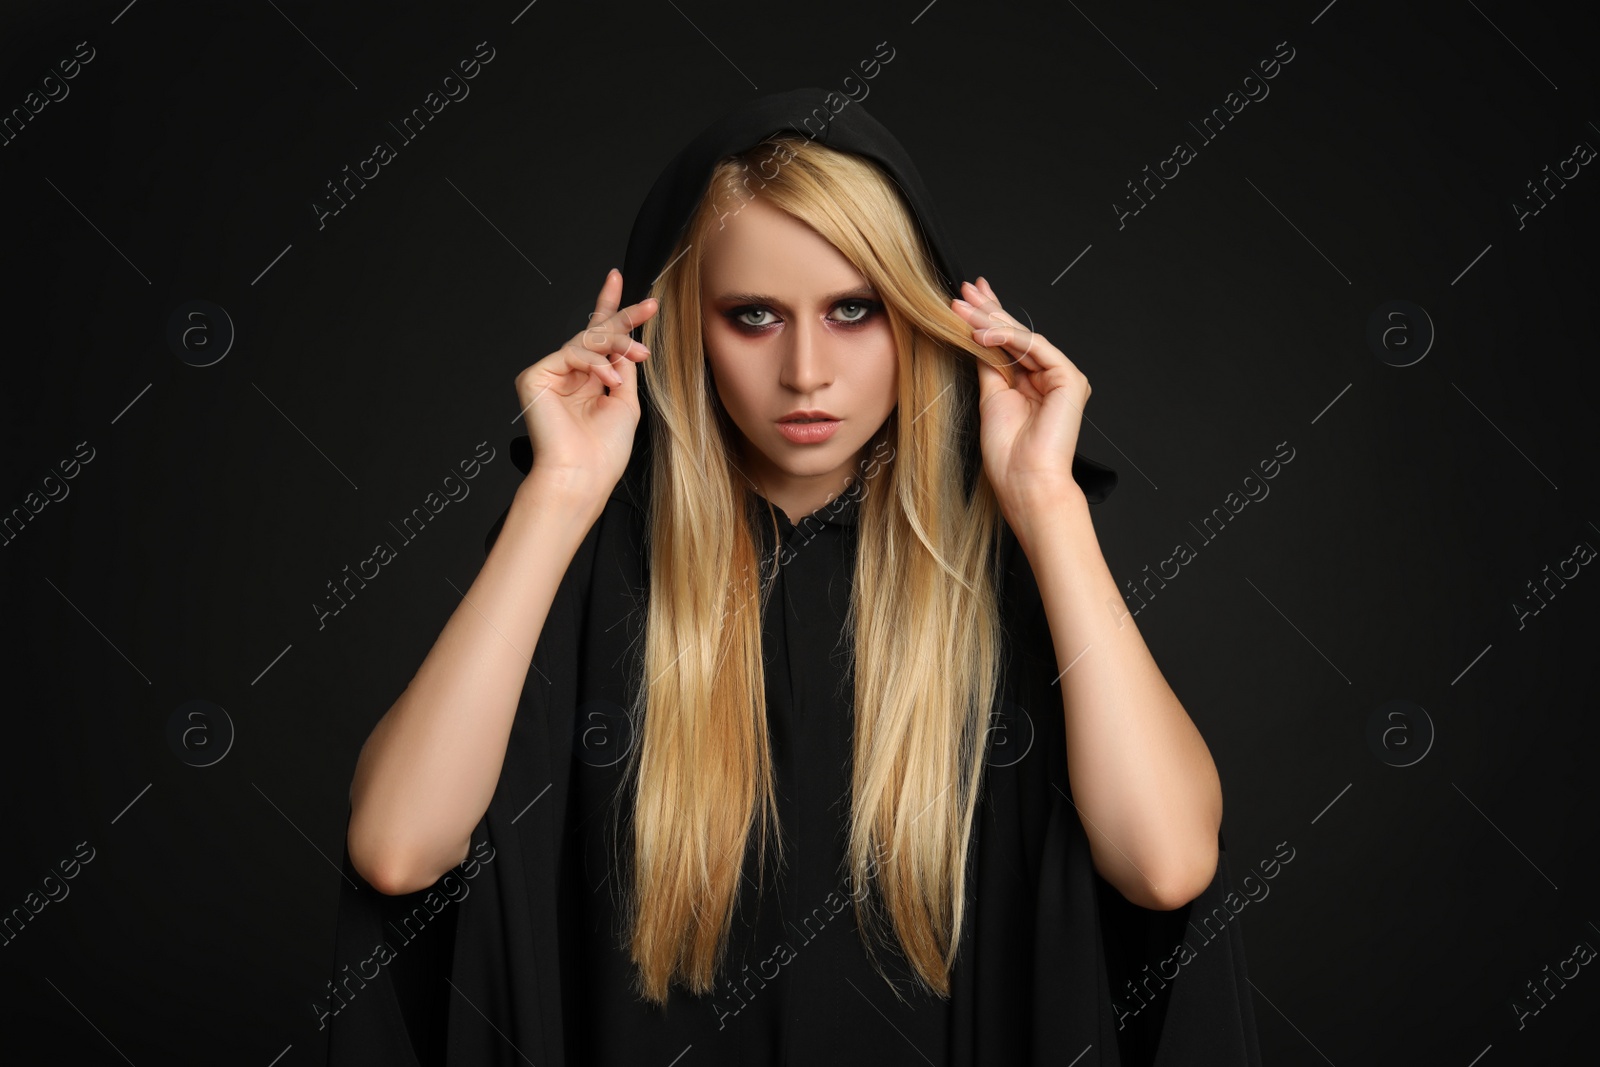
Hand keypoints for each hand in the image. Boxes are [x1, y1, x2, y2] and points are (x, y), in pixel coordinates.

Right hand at [514, 268, 658, 496]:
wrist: (582, 474)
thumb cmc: (603, 451)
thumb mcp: (626, 401)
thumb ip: (623, 367)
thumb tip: (625, 342)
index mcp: (590, 381)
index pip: (600, 339)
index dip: (611, 309)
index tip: (620, 281)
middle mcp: (569, 375)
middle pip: (594, 332)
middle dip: (624, 317)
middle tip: (648, 305)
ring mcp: (551, 374)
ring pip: (586, 339)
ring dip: (618, 343)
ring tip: (637, 355)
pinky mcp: (535, 376)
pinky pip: (571, 352)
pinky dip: (593, 362)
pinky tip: (606, 379)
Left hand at [953, 277, 1089, 519]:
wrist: (1025, 480)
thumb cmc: (1008, 453)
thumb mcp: (991, 397)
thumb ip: (989, 365)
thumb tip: (975, 335)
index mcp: (1032, 383)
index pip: (1009, 343)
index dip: (989, 319)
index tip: (966, 299)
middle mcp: (1049, 377)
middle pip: (1016, 336)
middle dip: (989, 311)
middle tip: (964, 291)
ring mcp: (1061, 376)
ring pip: (1023, 338)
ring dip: (990, 321)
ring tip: (963, 309)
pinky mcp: (1069, 378)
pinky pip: (1035, 347)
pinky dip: (1007, 338)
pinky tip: (981, 333)